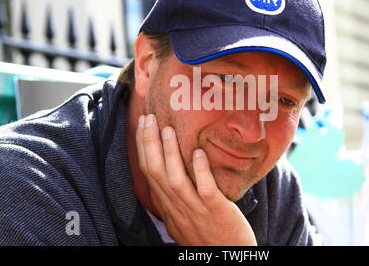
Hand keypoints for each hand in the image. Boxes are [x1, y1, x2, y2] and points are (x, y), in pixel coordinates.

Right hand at [135, 114, 256, 245]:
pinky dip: (201, 171)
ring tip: (168, 129)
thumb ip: (173, 197)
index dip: (143, 146)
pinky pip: (206, 191)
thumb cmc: (206, 234)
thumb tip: (165, 176)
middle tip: (149, 117)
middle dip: (149, 143)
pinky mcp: (216, 212)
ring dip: (170, 153)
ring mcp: (195, 209)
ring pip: (175, 180)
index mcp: (168, 205)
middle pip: (156, 172)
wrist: (225, 257)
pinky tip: (200, 152)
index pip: (149, 172)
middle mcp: (176, 207)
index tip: (142, 123)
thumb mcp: (182, 217)